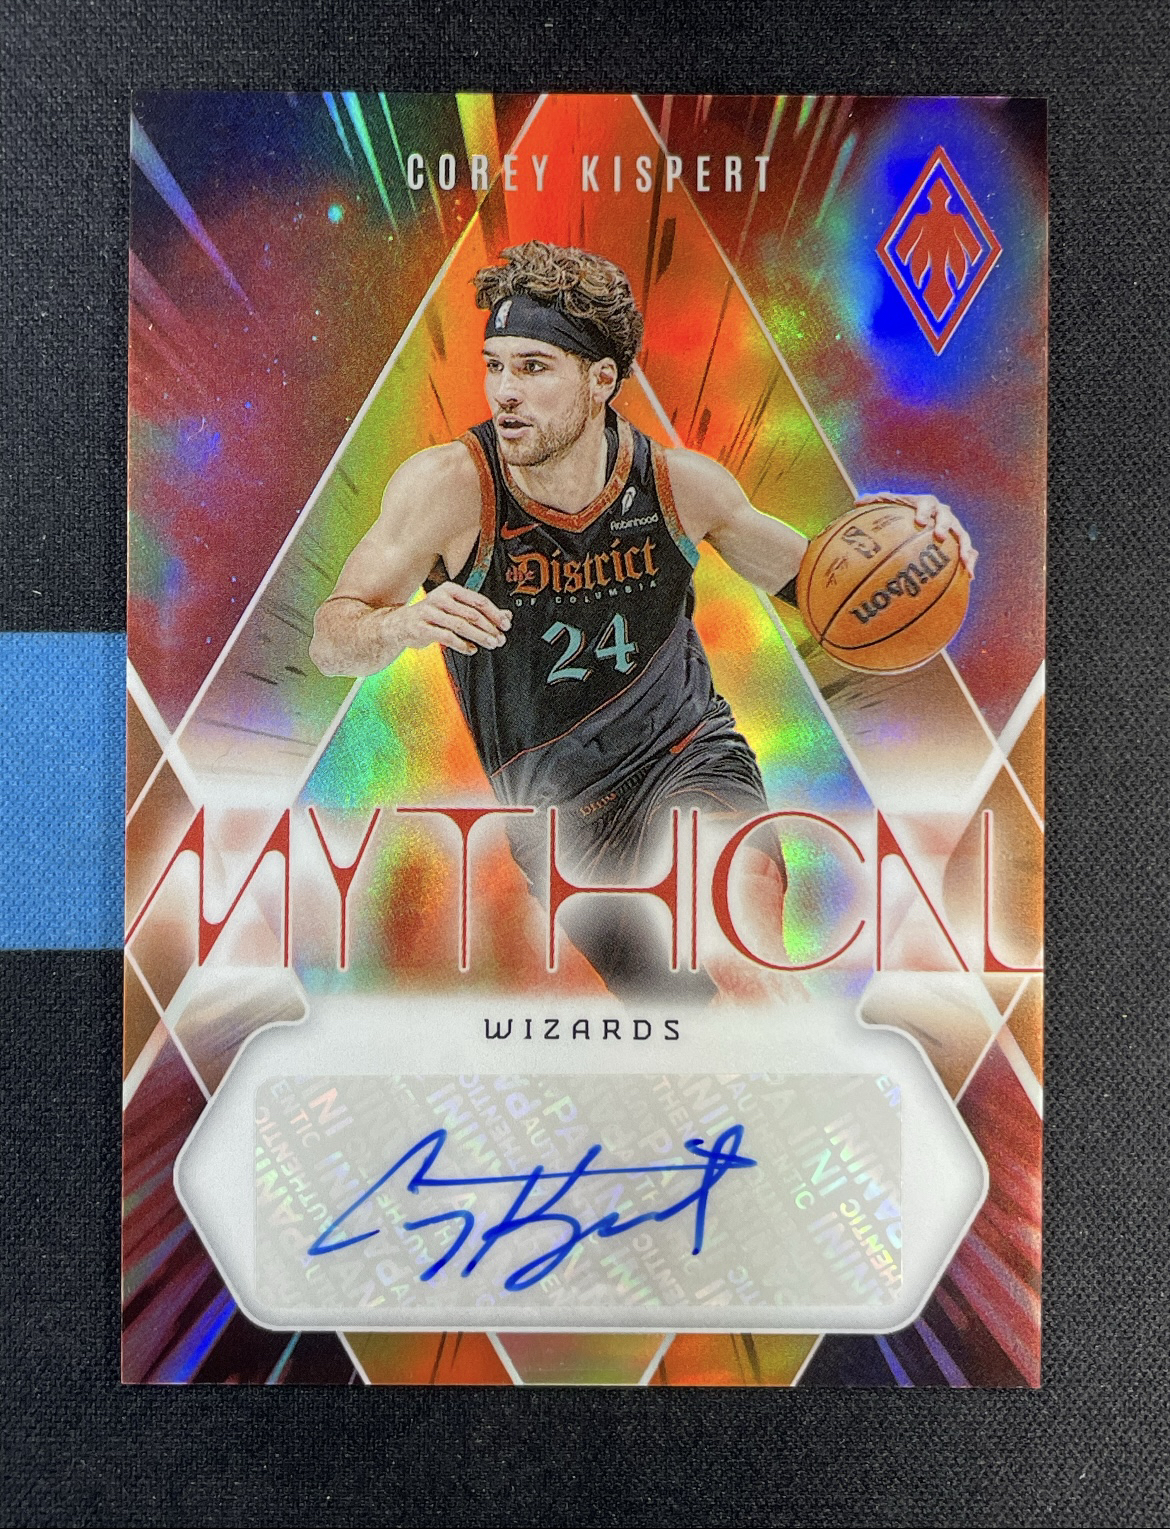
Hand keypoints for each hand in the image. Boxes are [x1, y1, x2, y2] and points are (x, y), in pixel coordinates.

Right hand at [397, 582, 511, 654]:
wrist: (400, 625)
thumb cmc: (431, 616)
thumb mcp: (455, 609)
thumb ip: (479, 612)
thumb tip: (506, 616)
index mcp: (450, 590)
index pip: (478, 600)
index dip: (494, 613)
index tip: (506, 625)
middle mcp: (439, 598)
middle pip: (471, 614)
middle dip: (489, 628)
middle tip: (500, 639)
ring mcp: (429, 612)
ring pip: (460, 625)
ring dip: (479, 637)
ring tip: (490, 644)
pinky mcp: (422, 627)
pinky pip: (446, 637)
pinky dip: (462, 645)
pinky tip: (471, 650)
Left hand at [855, 492, 977, 576]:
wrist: (922, 519)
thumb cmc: (902, 513)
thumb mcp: (888, 506)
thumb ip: (875, 503)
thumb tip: (858, 503)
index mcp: (926, 503)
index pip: (926, 504)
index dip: (924, 511)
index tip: (919, 521)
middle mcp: (943, 514)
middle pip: (946, 518)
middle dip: (944, 526)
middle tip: (939, 536)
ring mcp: (954, 529)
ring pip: (962, 536)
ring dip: (965, 548)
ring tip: (964, 562)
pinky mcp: (959, 543)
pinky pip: (968, 553)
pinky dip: (969, 563)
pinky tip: (969, 577)